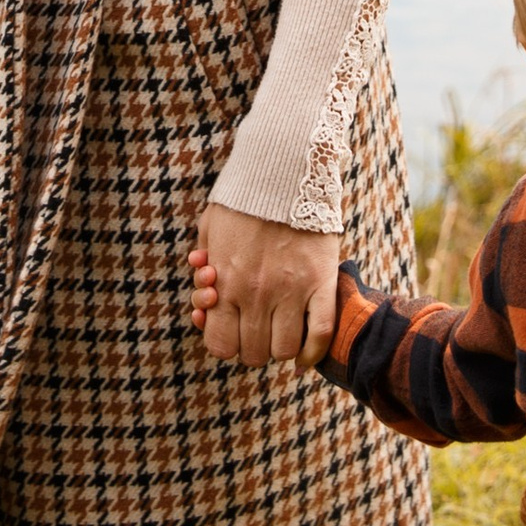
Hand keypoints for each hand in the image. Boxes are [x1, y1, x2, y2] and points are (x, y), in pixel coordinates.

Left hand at [190, 204, 339, 368]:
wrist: (282, 172)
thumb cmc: (242, 201)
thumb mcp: (209, 233)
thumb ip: (204, 270)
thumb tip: (205, 303)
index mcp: (226, 283)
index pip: (220, 345)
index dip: (226, 345)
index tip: (232, 332)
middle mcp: (256, 294)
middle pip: (253, 353)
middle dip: (252, 348)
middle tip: (258, 330)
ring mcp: (291, 291)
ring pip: (284, 349)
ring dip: (281, 347)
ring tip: (280, 330)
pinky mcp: (321, 283)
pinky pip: (320, 334)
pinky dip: (312, 352)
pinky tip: (304, 354)